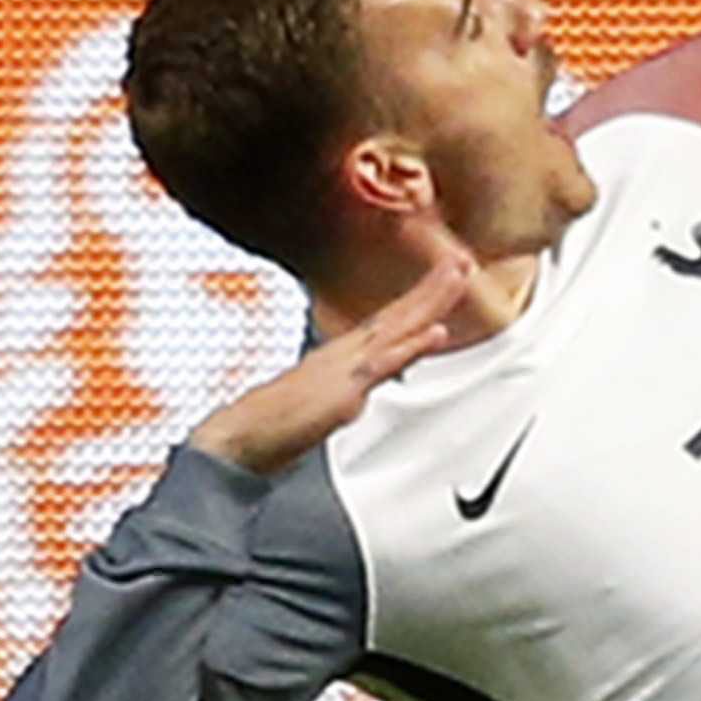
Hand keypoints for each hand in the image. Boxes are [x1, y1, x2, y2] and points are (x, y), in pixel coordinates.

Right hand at [187, 250, 477, 476]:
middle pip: (399, 314)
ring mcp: (346, 368)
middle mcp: (347, 353)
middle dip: (433, 287)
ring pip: (397, 327)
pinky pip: (384, 365)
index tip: (443, 277)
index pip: (388, 319)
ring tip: (457, 275)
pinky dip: (412, 347)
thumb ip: (348, 389)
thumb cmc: (273, 424)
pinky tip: (435, 331)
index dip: (418, 298)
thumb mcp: (321, 401)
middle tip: (462, 261)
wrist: (239, 440)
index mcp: (342, 355)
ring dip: (430, 301)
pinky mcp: (344, 391)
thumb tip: (365, 386)